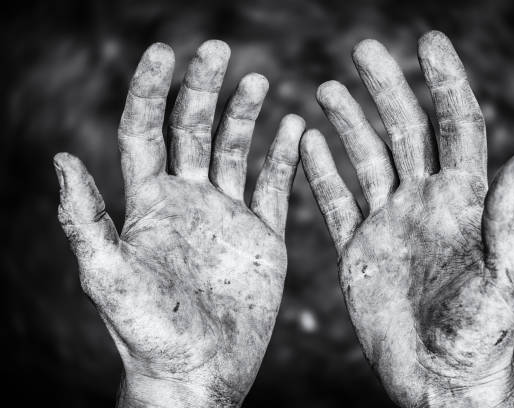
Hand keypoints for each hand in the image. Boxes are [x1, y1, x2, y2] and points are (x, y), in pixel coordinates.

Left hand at [55, 41, 304, 407]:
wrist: (198, 371)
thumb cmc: (147, 332)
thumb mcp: (107, 276)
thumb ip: (87, 219)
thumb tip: (60, 157)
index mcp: (149, 203)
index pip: (146, 130)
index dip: (151, 90)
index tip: (165, 51)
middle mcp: (188, 200)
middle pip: (194, 129)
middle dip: (204, 88)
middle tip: (218, 50)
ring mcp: (227, 215)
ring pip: (236, 150)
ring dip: (246, 114)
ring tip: (257, 81)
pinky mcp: (262, 235)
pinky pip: (274, 186)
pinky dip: (284, 156)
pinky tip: (293, 128)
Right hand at [301, 31, 513, 406]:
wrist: (440, 378)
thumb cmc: (482, 336)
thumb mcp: (507, 280)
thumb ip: (510, 221)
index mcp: (462, 203)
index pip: (456, 127)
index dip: (445, 83)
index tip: (428, 42)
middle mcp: (424, 203)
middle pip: (405, 130)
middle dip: (386, 88)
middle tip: (363, 51)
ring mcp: (389, 223)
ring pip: (367, 158)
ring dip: (348, 123)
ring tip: (327, 89)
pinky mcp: (359, 249)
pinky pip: (337, 202)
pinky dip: (321, 172)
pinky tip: (307, 143)